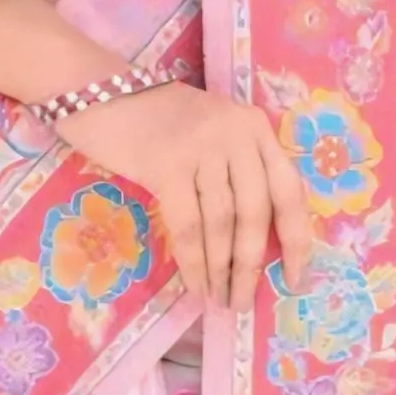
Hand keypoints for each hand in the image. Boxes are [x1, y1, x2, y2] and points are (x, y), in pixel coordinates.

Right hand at [72, 82, 316, 309]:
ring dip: (222, 270)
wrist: (99, 92)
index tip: (295, 278)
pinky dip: (194, 262)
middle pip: (256, 212)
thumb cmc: (155, 120)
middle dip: (252, 266)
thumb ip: (237, 170)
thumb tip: (250, 246)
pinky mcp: (168, 164)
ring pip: (222, 223)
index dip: (296, 239)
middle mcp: (237, 133)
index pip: (289, 189)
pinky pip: (188, 225)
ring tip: (219, 300)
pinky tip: (196, 284)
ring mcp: (203, 147)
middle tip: (244, 302)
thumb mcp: (211, 133)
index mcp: (255, 127)